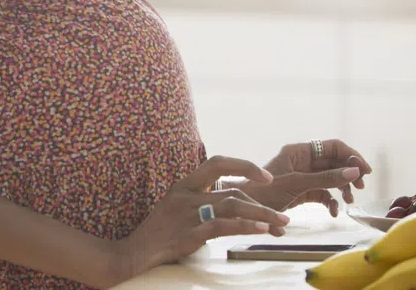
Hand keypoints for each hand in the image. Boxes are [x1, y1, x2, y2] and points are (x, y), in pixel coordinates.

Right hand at [105, 156, 289, 284]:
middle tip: (283, 215)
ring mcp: (187, 214)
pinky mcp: (188, 234)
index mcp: (183, 185)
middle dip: (261, 201)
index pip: (217, 163)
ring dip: (261, 214)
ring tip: (281, 223)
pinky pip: (222, 225)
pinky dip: (244, 225)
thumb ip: (199, 202)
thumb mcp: (176, 209)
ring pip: (232, 205)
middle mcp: (186, 195)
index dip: (243, 165)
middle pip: (232, 189)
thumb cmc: (158, 234)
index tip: (265, 176)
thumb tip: (232, 203)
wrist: (132, 254)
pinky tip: (260, 228)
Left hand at [238, 139, 372, 217]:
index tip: (365, 171)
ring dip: (342, 188)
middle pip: (334, 162)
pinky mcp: (300, 193)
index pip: (333, 146)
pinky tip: (333, 212)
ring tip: (349, 201)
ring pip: (330, 178)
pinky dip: (330, 202)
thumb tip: (354, 171)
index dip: (351, 156)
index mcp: (299, 151)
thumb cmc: (264, 192)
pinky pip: (322, 193)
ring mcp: (302, 177)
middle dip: (348, 174)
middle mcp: (302, 161)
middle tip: (359, 189)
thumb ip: (326, 178)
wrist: (243, 211)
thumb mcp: (297, 184)